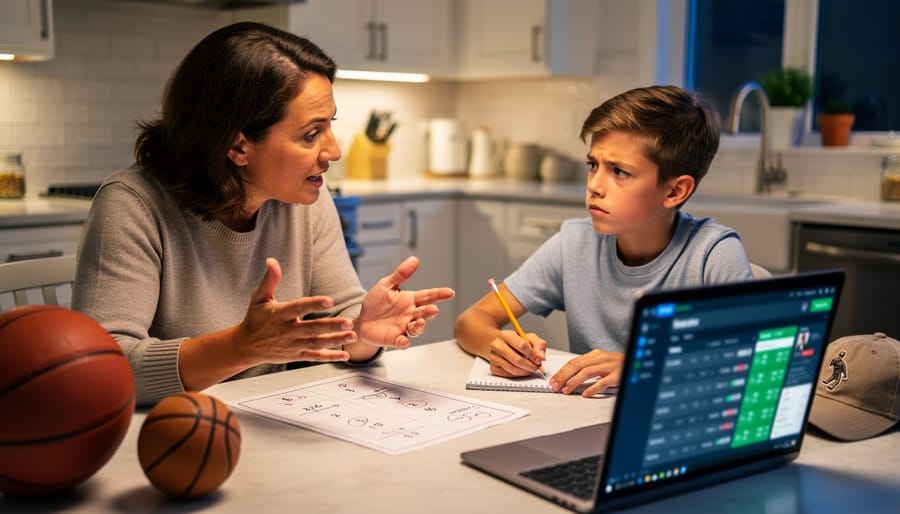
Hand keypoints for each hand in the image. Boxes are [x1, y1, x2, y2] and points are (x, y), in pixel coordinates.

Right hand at [236, 258, 356, 363]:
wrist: (245, 346)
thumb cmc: (255, 318)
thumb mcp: (259, 298)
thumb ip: (270, 280)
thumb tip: (272, 260)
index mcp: (278, 314)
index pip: (298, 308)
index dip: (313, 304)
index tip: (329, 300)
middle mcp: (286, 331)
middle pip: (311, 329)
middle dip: (330, 326)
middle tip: (348, 322)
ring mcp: (291, 345)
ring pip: (315, 344)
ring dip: (335, 341)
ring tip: (353, 336)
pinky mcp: (295, 356)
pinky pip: (314, 357)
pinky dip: (329, 357)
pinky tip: (345, 356)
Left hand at [356, 256, 454, 348]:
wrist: (362, 320)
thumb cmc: (376, 303)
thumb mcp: (386, 285)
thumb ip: (401, 274)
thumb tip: (415, 260)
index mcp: (410, 300)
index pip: (428, 296)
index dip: (439, 294)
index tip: (450, 292)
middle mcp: (410, 315)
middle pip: (424, 313)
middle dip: (430, 312)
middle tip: (433, 309)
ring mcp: (403, 328)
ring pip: (417, 329)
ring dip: (420, 327)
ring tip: (420, 322)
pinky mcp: (394, 339)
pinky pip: (401, 342)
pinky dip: (403, 343)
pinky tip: (403, 341)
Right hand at [487, 330, 546, 377]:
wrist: (500, 344)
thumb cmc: (516, 341)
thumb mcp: (529, 338)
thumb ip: (539, 345)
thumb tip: (541, 357)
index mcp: (506, 335)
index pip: (521, 345)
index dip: (533, 354)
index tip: (538, 359)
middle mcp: (496, 345)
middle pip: (517, 359)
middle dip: (530, 366)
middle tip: (536, 367)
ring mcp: (493, 357)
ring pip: (513, 369)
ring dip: (526, 371)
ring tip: (530, 368)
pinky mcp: (493, 367)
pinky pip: (509, 375)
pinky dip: (518, 374)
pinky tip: (522, 369)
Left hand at [549, 349, 622, 396]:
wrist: (637, 361)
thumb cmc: (618, 364)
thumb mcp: (601, 362)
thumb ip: (587, 366)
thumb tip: (569, 375)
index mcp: (595, 355)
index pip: (573, 362)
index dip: (561, 371)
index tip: (553, 380)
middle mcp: (600, 358)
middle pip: (577, 366)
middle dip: (563, 376)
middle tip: (555, 386)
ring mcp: (609, 366)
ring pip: (587, 372)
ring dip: (573, 381)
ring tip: (565, 390)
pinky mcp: (616, 376)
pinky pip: (602, 382)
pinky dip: (592, 388)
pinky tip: (585, 394)